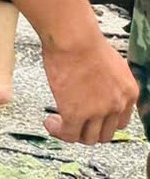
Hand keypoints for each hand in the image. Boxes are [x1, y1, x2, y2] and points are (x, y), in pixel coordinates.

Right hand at [41, 27, 138, 143]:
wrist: (73, 39)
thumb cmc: (85, 43)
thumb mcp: (110, 65)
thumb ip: (109, 83)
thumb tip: (96, 89)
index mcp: (128, 92)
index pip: (120, 122)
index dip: (102, 123)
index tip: (89, 120)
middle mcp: (117, 104)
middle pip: (105, 134)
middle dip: (87, 131)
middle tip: (73, 124)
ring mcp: (97, 111)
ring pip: (88, 138)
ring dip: (72, 133)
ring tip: (58, 123)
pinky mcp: (75, 113)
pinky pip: (68, 134)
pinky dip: (58, 131)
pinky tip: (50, 122)